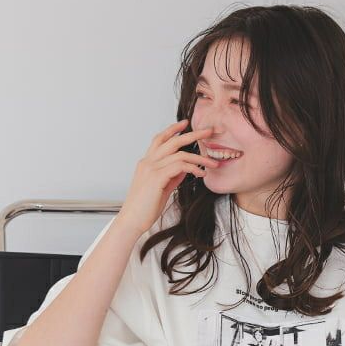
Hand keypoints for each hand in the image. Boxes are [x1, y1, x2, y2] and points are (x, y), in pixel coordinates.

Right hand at [119, 119, 219, 235]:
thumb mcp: (161, 188)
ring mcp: (151, 169)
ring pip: (180, 154)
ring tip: (212, 163)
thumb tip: (185, 168)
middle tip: (209, 131)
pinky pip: (180, 166)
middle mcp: (148, 162)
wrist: (132, 221)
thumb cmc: (145, 208)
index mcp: (146, 163)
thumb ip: (171, 176)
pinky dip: (193, 168)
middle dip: (193, 134)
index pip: (160, 139)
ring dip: (200, 157)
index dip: (173, 130)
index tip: (186, 124)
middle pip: (172, 141)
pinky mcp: (157, 178)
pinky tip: (201, 174)